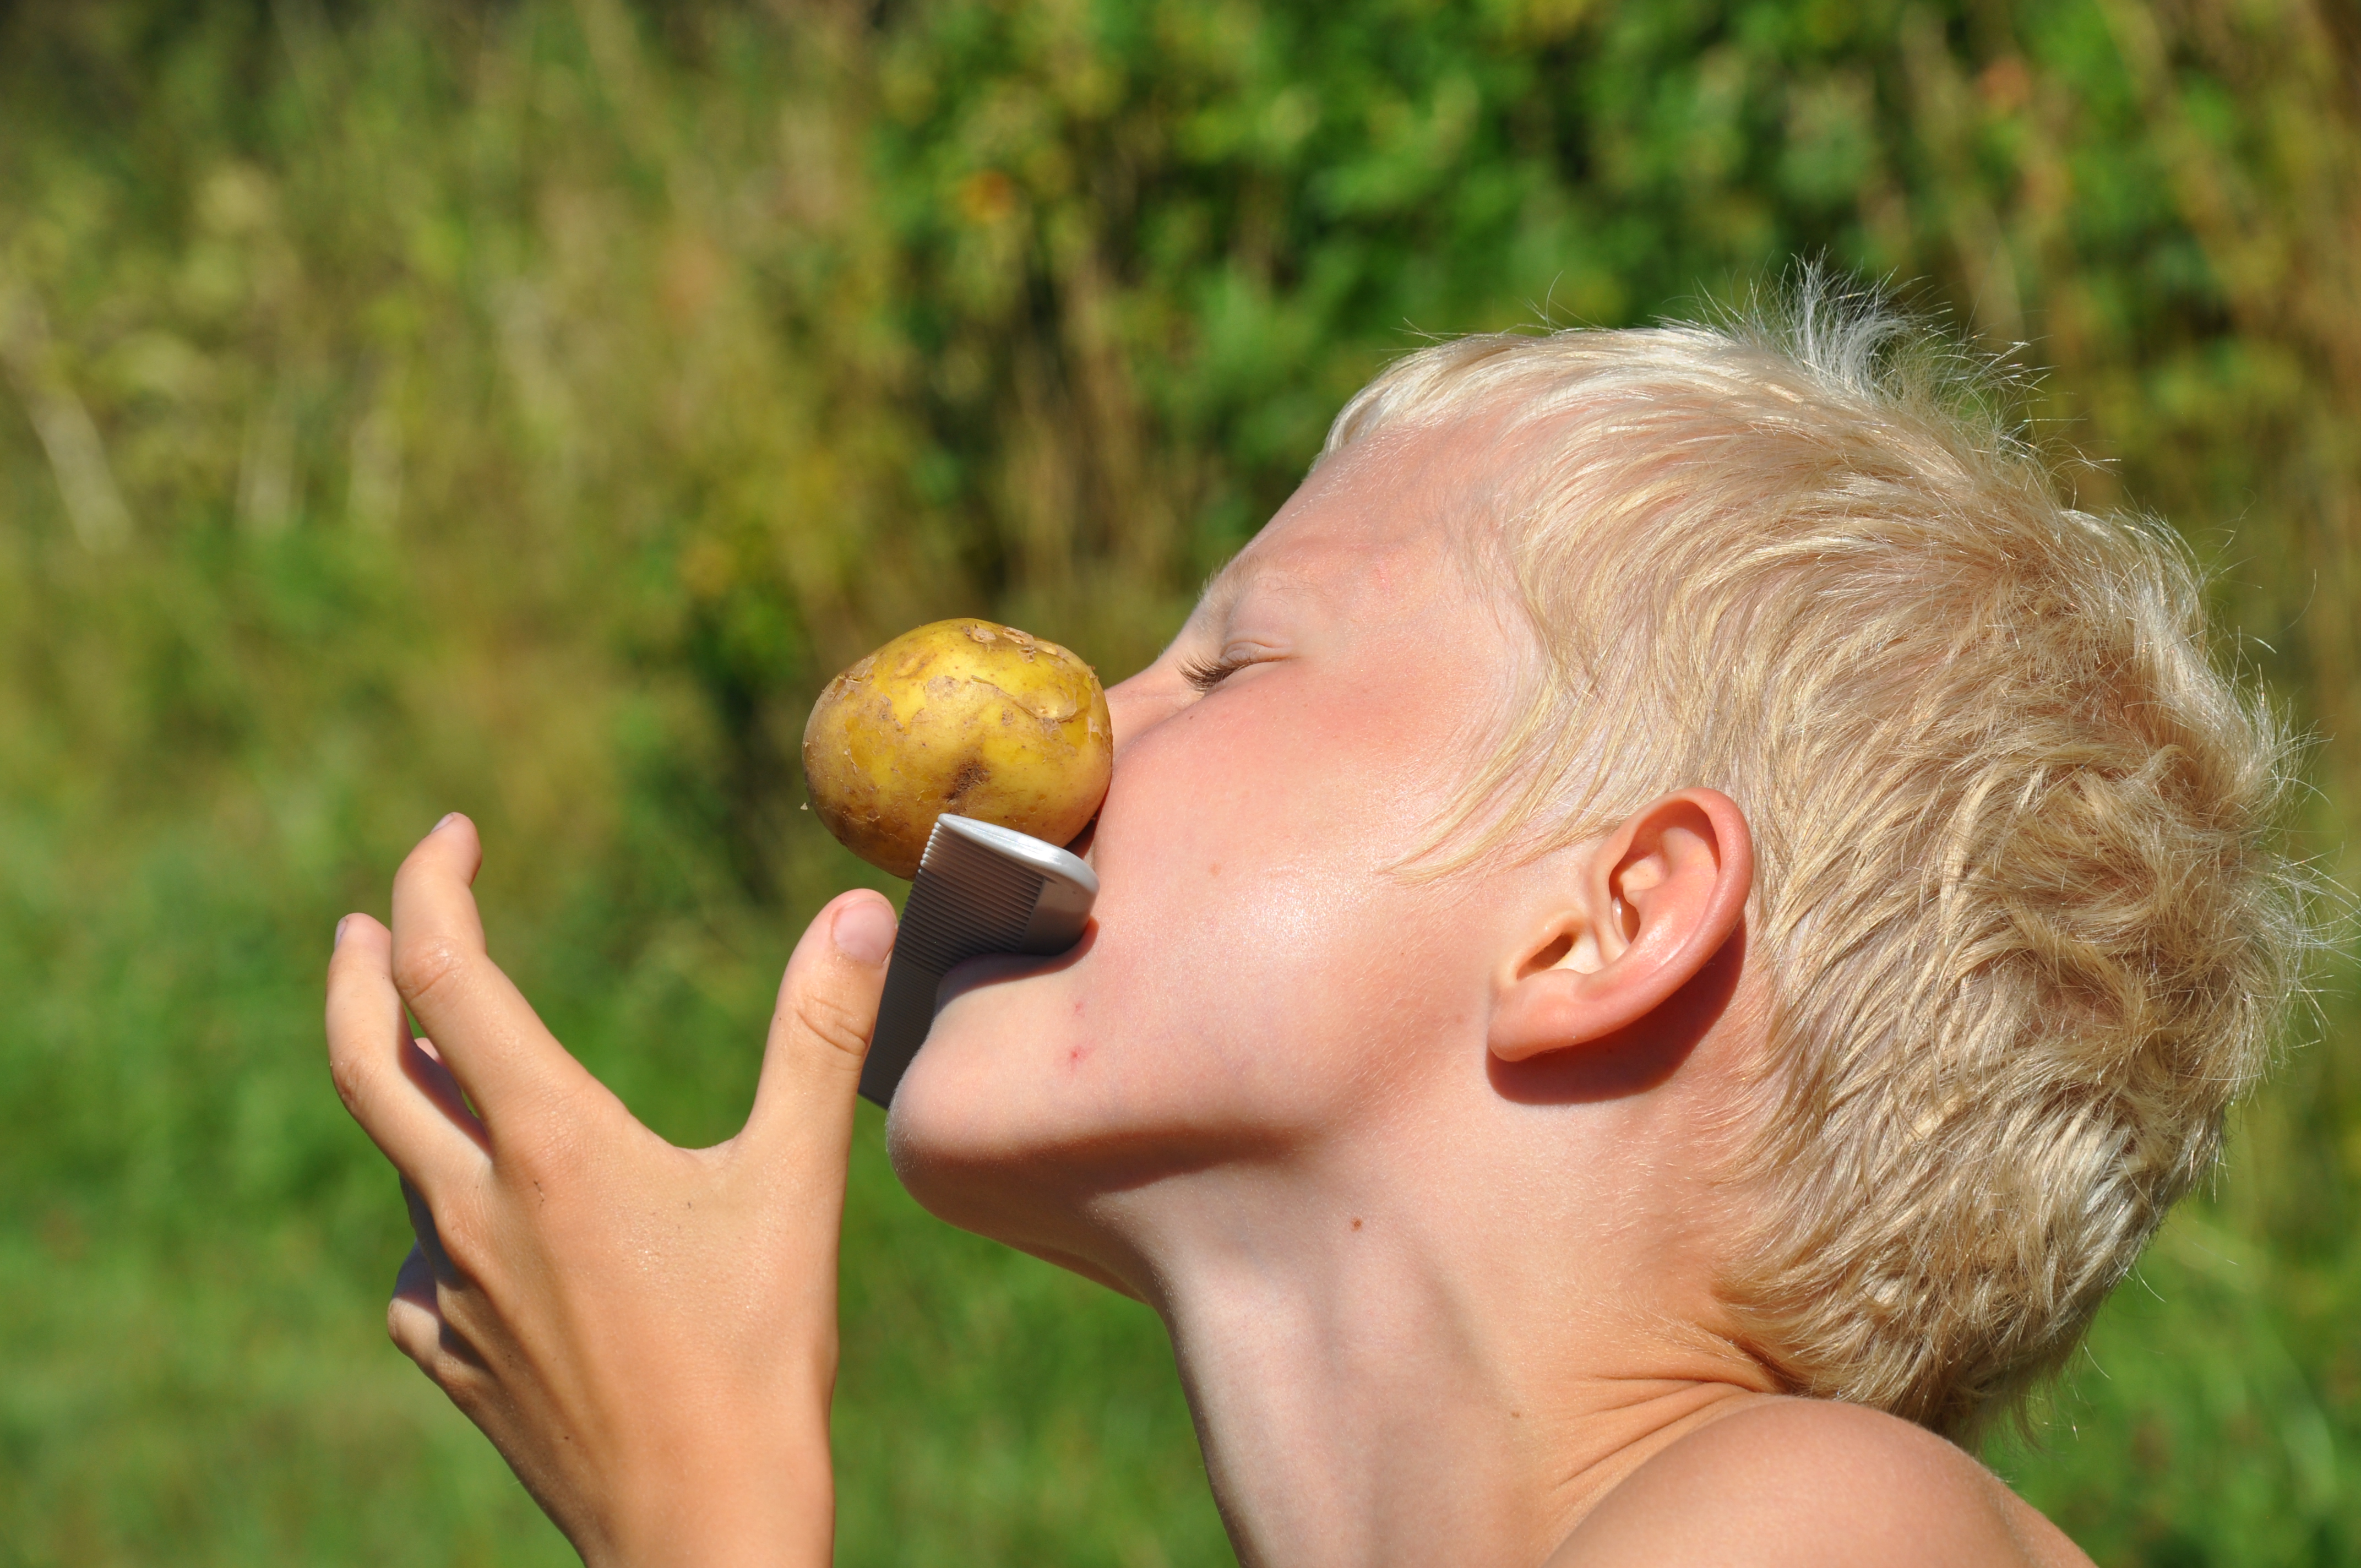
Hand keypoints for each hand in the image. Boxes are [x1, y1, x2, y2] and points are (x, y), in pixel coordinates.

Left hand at [325, 814, 895, 1566]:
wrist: (700, 1530)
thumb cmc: (758, 1357)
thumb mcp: (798, 1183)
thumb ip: (818, 1034)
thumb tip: (857, 911)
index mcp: (550, 1146)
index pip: (448, 978)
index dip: (432, 886)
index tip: (451, 833)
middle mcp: (474, 1209)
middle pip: (365, 1060)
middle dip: (359, 973)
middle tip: (370, 923)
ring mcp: (453, 1291)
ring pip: (401, 1163)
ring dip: (408, 1092)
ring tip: (445, 1064)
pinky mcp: (456, 1360)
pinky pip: (418, 1263)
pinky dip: (436, 1213)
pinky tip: (478, 1230)